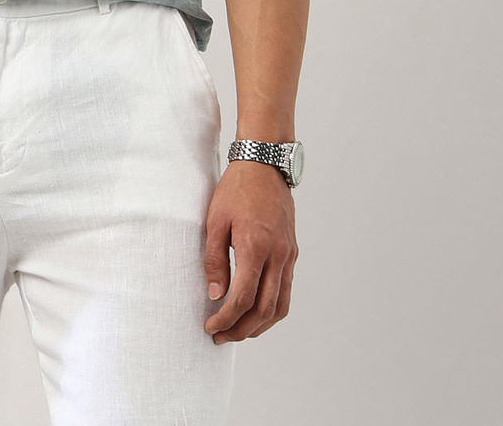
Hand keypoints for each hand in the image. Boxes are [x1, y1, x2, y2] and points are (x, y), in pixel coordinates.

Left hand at [203, 158, 297, 342]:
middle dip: (240, 330)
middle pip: (263, 310)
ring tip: (237, 330)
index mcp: (255, 247)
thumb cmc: (236, 189)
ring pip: (280, 307)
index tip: (210, 326)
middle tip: (220, 336)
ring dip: (258, 326)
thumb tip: (214, 295)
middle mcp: (277, 256)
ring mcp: (288, 256)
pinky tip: (254, 311)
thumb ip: (214, 259)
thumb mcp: (215, 220)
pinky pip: (286, 291)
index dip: (225, 319)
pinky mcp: (292, 253)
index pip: (242, 298)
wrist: (265, 165)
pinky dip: (271, 310)